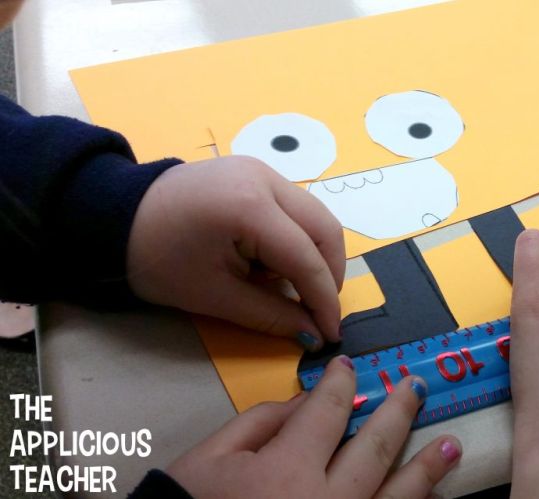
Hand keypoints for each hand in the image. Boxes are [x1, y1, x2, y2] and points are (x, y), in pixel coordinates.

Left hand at [128, 156, 344, 349]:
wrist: (116, 219)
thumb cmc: (159, 261)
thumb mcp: (215, 296)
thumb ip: (272, 315)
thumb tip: (314, 333)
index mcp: (250, 207)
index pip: (306, 256)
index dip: (324, 298)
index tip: (331, 332)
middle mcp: (266, 178)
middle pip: (324, 227)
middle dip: (327, 273)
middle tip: (316, 309)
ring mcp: (262, 170)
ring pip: (314, 216)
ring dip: (313, 255)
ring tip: (287, 285)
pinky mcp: (257, 172)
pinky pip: (295, 208)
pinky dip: (296, 238)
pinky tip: (272, 260)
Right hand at [167, 356, 461, 497]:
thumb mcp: (209, 460)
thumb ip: (259, 422)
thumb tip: (304, 399)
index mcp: (287, 468)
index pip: (327, 410)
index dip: (340, 383)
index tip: (349, 369)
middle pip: (375, 445)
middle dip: (399, 411)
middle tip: (415, 387)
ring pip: (397, 494)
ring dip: (427, 467)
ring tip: (450, 445)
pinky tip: (430, 497)